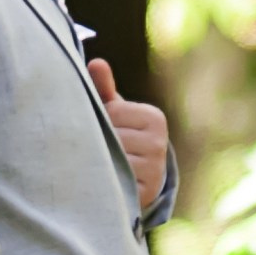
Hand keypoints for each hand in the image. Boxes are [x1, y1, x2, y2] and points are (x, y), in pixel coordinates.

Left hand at [89, 56, 171, 213]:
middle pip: (111, 134)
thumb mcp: (114, 112)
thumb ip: (104, 88)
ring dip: (100, 159)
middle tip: (102, 147)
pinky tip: (108, 178)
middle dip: (99, 139)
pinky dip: (106, 178)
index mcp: (155, 118)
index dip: (103, 119)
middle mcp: (160, 144)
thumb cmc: (121, 136)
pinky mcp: (145, 192)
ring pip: (111, 157)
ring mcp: (155, 170)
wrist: (138, 180)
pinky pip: (115, 179)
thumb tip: (96, 62)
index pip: (114, 111)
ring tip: (104, 162)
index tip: (109, 127)